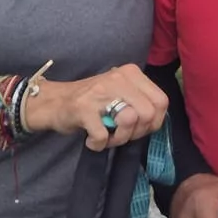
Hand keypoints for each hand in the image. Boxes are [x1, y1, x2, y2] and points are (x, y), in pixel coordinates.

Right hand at [25, 64, 168, 149]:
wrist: (56, 101)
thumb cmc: (93, 101)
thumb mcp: (121, 92)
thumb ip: (141, 102)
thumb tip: (156, 121)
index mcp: (131, 73)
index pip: (161, 101)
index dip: (154, 122)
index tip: (138, 128)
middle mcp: (118, 78)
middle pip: (148, 113)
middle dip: (136, 133)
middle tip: (120, 135)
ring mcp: (100, 92)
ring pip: (130, 121)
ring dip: (119, 139)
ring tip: (107, 137)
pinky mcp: (83, 108)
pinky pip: (103, 135)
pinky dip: (98, 144)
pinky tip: (92, 139)